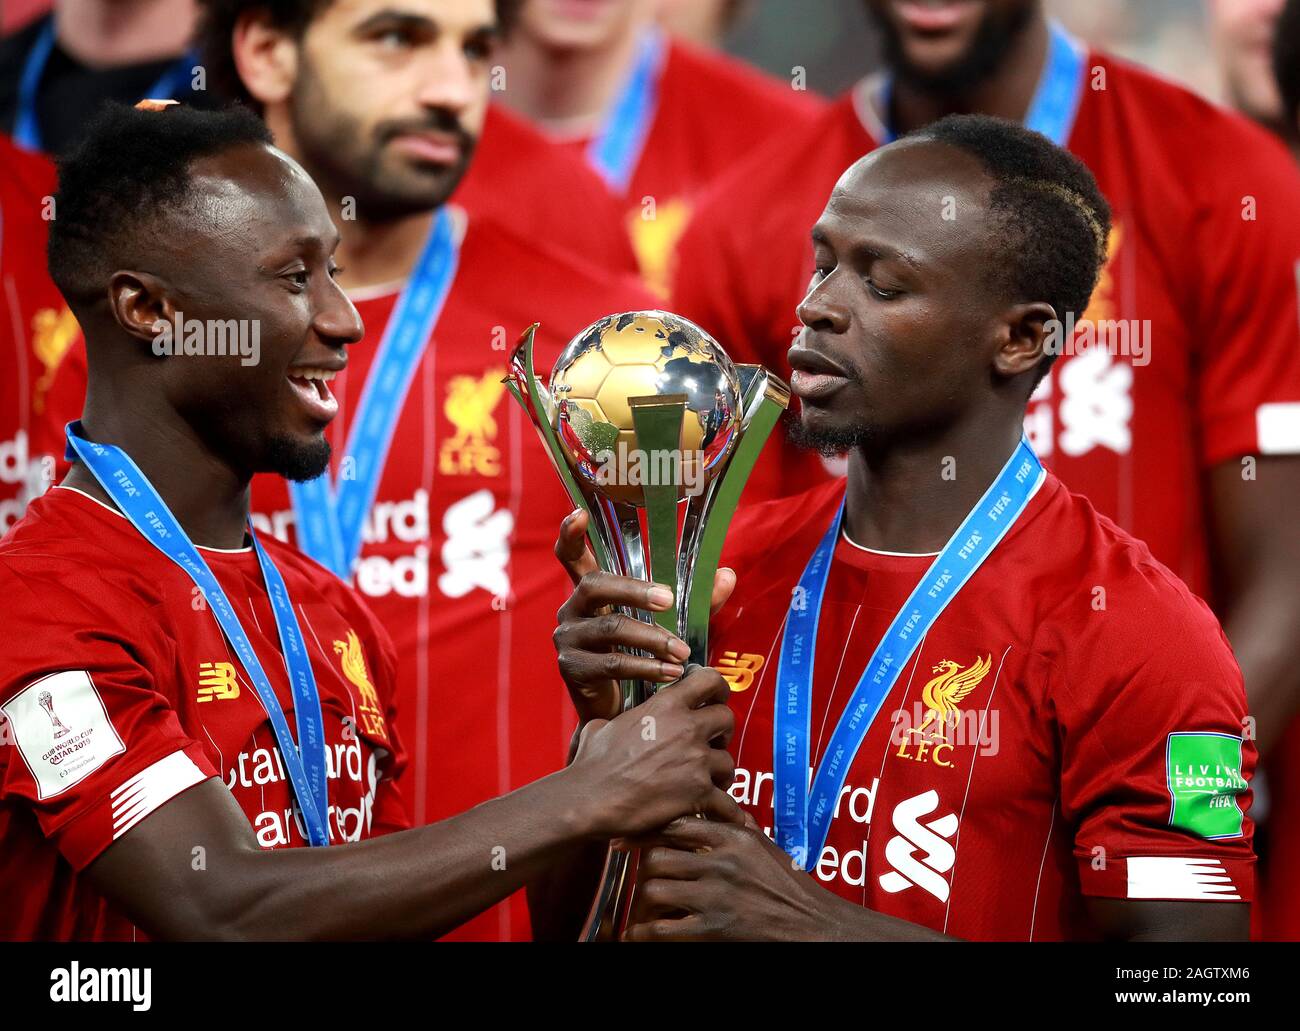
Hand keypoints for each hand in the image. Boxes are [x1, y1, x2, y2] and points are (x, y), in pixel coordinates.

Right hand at [553, 509, 735, 722]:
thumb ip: (696, 601)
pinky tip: (671, 674)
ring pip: (611, 628)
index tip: (579, 514)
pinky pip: (612, 663)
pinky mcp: (572, 669)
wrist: (618, 716)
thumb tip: (727, 574)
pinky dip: (647, 667)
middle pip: (596, 585)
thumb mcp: (668, 626)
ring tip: (683, 652)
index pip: (571, 556)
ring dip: (652, 639)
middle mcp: (572, 609)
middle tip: (669, 600)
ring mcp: (568, 639)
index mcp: (590, 592)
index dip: (572, 534)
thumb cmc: (640, 659)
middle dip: (634, 589)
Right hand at [567, 665, 741, 839]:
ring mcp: (696, 761)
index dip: (718, 689)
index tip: (716, 699)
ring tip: (709, 782)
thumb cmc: (592, 765)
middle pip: (727, 719)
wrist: (588, 799)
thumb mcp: (603, 726)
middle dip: (722, 733)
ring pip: (729, 762)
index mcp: (666, 706)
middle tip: (711, 744)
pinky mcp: (699, 793)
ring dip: (721, 772)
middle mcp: (686, 728)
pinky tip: (721, 814)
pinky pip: (727, 802)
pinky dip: (727, 811)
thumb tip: (617, 723)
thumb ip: (624, 719)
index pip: (710, 680)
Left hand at [624, 818, 834, 941]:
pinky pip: (662, 928)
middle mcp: (721, 863)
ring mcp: (715, 896)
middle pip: (657, 857)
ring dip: (642, 901)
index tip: (630, 838)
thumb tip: (721, 810)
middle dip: (643, 870)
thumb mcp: (766, 846)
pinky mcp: (713, 929)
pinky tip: (638, 934)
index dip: (648, 831)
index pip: (676, 824)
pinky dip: (643, 932)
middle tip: (639, 878)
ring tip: (641, 908)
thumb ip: (740, 827)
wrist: (812, 925)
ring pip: (654, 889)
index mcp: (733, 838)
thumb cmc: (791, 887)